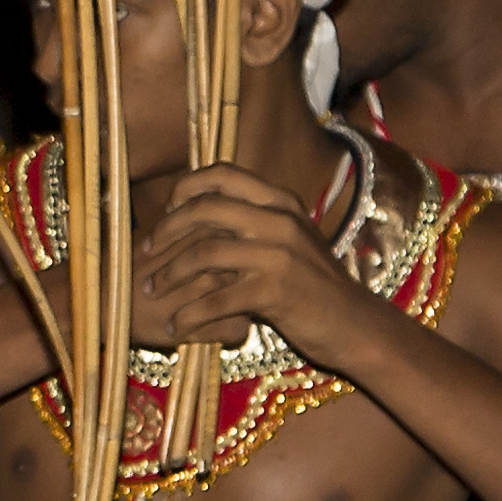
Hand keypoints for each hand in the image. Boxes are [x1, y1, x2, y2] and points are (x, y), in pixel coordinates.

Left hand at [127, 165, 365, 370]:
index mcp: (281, 202)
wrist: (355, 325)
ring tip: (152, 291)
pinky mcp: (276, 290)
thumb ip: (255, 224)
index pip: (223, 174)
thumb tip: (204, 214)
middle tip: (146, 252)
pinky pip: (217, 298)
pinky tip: (176, 326)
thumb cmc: (315, 287)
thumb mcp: (291, 243)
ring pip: (205, 252)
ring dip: (170, 273)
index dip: (186, 188)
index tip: (165, 213)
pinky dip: (190, 314)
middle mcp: (280, 220)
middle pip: (206, 208)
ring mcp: (280, 254)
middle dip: (167, 229)